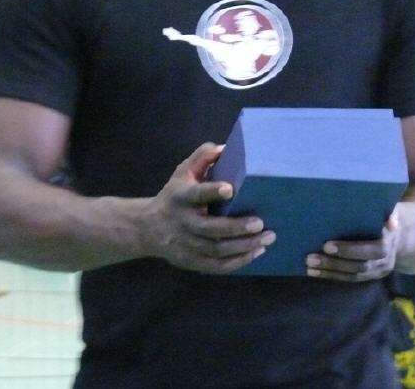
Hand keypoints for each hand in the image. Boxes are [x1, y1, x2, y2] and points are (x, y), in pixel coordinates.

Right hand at [140, 142, 274, 273]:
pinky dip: (238, 261)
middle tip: (260, 223)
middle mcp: (183, 222)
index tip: (230, 189)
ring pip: (217, 250)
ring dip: (244, 246)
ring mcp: (186, 244)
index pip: (196, 194)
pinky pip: (217, 266)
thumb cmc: (174, 196)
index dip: (212, 192)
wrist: (148, 227)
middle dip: (236, 227)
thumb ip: (201, 158)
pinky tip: (255, 252)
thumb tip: (225, 148)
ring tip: (266, 238)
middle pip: (210, 229)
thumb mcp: (182, 173)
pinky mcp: (191, 261)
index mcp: (180, 197)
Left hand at [305, 213, 399, 281]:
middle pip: (359, 266)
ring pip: (352, 275)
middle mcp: (383, 262)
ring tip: (309, 268)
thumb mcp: (389, 213)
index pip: (370, 251)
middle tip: (310, 258)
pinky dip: (331, 276)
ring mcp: (376, 272)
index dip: (349, 250)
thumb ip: (390, 214)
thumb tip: (391, 223)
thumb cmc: (385, 219)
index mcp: (387, 245)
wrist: (400, 238)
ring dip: (329, 272)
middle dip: (334, 263)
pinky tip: (313, 272)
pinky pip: (349, 279)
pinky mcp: (368, 277)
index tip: (327, 245)